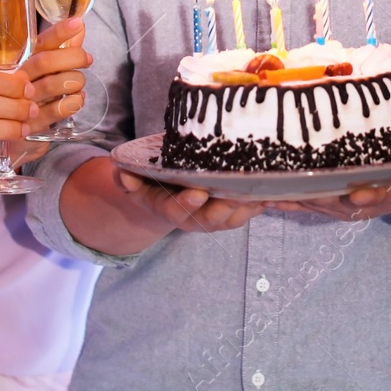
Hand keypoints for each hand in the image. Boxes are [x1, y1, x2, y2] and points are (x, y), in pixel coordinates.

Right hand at [0, 19, 91, 155]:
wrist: (10, 136)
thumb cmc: (29, 95)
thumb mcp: (43, 72)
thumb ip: (61, 49)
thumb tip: (79, 26)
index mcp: (20, 62)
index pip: (39, 43)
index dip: (59, 32)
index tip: (77, 22)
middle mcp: (17, 80)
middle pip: (44, 62)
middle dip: (72, 57)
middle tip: (87, 59)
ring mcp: (20, 102)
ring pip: (51, 85)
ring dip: (74, 80)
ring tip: (79, 83)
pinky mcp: (28, 125)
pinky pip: (54, 111)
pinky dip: (72, 103)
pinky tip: (76, 100)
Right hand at [115, 169, 266, 233]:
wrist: (165, 196)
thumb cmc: (152, 181)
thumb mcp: (135, 178)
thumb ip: (129, 176)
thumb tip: (120, 171)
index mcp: (167, 208)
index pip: (175, 209)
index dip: (186, 203)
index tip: (198, 193)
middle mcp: (191, 218)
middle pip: (209, 219)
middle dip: (224, 207)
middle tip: (239, 192)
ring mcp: (212, 218)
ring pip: (231, 219)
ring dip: (246, 208)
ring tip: (260, 193)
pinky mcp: (229, 214)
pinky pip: (245, 214)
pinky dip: (257, 206)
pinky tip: (270, 192)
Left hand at [271, 155, 390, 219]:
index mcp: (389, 195)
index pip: (379, 198)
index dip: (368, 198)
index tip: (358, 194)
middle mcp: (363, 204)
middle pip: (338, 204)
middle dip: (318, 197)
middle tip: (297, 187)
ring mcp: (343, 205)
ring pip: (316, 204)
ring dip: (293, 198)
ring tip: (269, 189)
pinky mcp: (329, 201)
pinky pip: (304, 202)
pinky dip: (284, 199)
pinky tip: (262, 193)